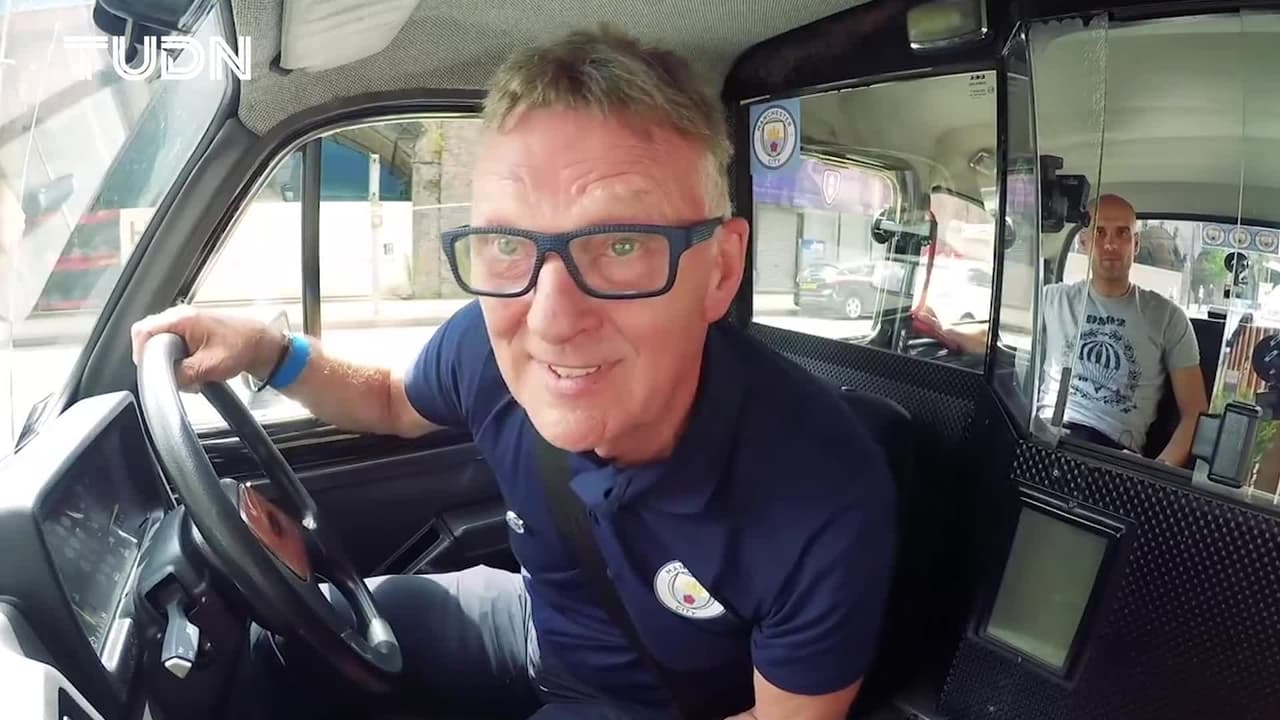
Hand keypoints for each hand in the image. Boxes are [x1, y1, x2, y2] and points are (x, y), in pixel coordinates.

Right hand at [130, 304, 281, 390]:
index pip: (143, 331)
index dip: (141, 352)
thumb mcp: (208, 367)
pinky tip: (193, 370)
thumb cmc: (242, 348)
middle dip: (157, 359)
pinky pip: (174, 345)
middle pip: (149, 337)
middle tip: (169, 374)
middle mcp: (181, 316)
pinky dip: (180, 359)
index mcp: (182, 319)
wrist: (262, 345)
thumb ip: (182, 373)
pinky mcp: (192, 331)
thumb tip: (165, 380)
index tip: (149, 369)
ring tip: (188, 373)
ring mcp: (186, 323)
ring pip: (161, 343)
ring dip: (170, 361)